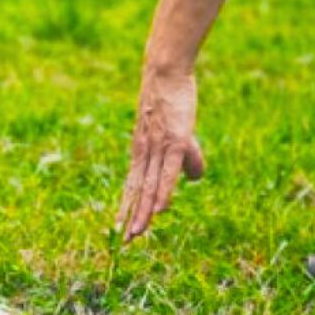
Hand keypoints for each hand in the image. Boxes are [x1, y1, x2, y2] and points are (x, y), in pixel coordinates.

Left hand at [117, 67, 204, 241]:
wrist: (165, 72)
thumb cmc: (171, 101)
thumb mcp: (179, 134)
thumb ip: (187, 159)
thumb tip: (194, 180)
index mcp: (141, 151)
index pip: (132, 185)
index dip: (126, 207)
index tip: (119, 229)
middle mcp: (144, 153)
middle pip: (137, 191)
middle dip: (130, 216)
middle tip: (123, 242)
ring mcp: (158, 147)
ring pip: (150, 186)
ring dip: (144, 211)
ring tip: (137, 233)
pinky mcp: (174, 141)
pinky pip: (168, 172)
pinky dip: (163, 192)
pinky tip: (161, 209)